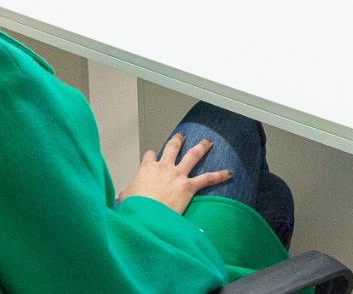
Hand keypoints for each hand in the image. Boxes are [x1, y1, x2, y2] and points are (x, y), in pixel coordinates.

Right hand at [117, 133, 231, 215]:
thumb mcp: (124, 199)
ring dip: (201, 148)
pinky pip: (207, 178)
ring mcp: (177, 175)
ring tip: (207, 142)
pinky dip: (219, 175)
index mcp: (147, 169)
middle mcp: (164, 167)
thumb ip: (126, 194)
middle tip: (181, 137)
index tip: (151, 157)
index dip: (151, 156)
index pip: (149, 156)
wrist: (145, 216)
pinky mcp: (188, 186)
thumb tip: (123, 198)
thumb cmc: (135, 208)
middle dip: (177, 141)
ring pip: (192, 156)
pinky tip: (229, 173)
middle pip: (172, 148)